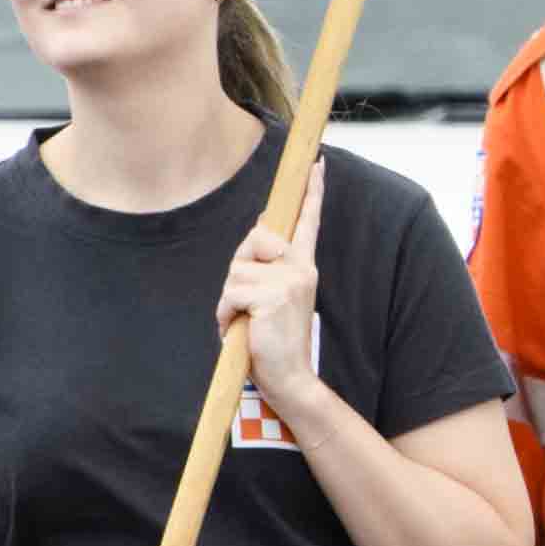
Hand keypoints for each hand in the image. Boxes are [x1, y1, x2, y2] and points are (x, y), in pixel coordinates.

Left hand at [216, 212, 326, 415]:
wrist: (290, 380)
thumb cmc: (273, 342)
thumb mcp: (272, 300)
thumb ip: (265, 271)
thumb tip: (256, 239)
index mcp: (303, 268)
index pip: (308, 223)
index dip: (312, 193)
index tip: (318, 165)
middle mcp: (301, 269)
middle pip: (253, 241)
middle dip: (237, 271)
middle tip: (245, 304)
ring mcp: (289, 281)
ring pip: (235, 272)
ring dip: (229, 302)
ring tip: (244, 323)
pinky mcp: (273, 296)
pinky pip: (231, 293)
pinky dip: (226, 315)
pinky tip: (240, 330)